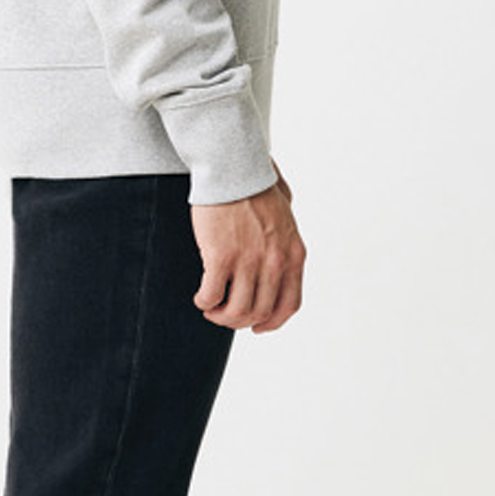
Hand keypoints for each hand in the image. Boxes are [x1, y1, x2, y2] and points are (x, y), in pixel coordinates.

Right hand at [190, 159, 305, 332]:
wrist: (233, 169)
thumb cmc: (254, 187)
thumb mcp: (286, 216)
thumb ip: (287, 238)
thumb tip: (284, 250)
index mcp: (294, 255)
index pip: (289, 305)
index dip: (271, 323)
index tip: (256, 326)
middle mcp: (275, 263)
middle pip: (259, 312)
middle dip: (239, 320)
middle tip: (223, 314)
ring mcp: (249, 261)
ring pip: (236, 311)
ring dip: (220, 315)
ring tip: (210, 307)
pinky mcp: (221, 256)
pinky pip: (211, 295)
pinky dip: (204, 302)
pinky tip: (200, 297)